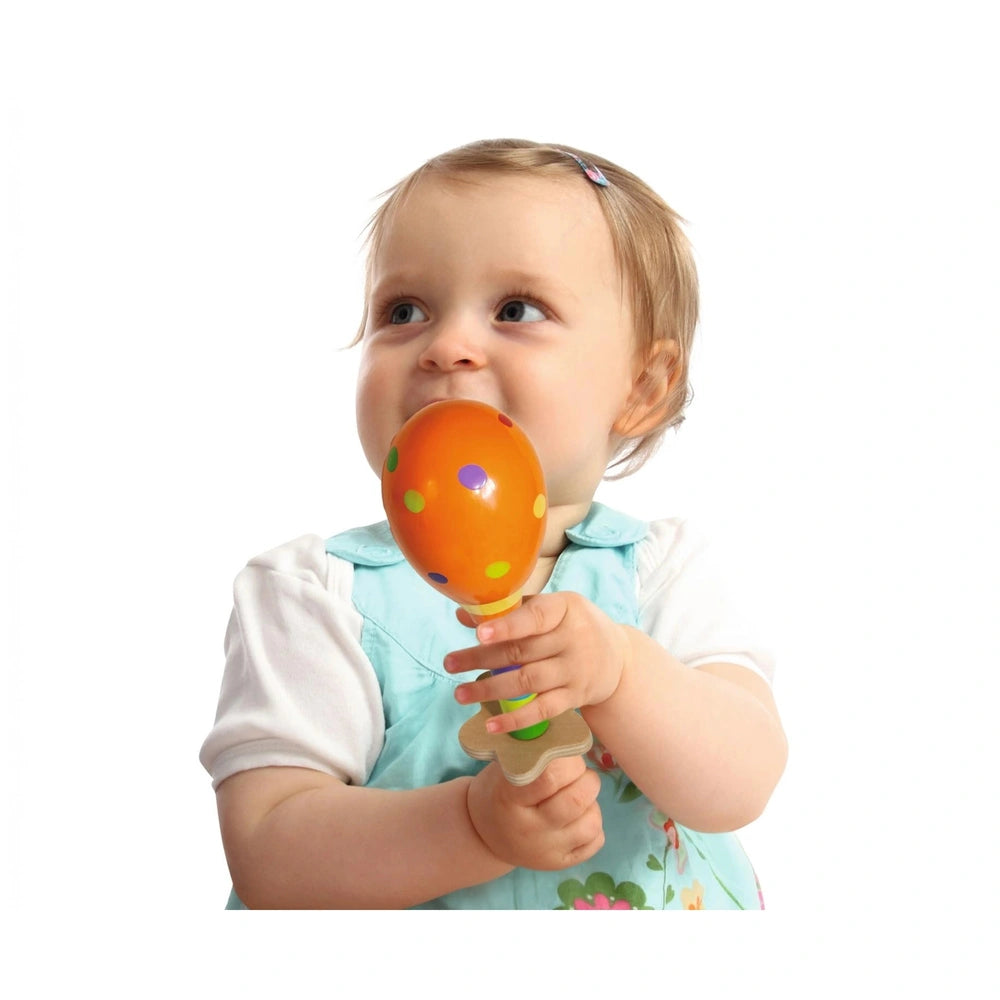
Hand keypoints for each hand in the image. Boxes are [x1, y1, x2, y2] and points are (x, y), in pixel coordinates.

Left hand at [444, 592, 630, 735]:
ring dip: (490, 690)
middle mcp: (573, 639)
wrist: (618, 658)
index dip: (507, 625)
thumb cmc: (574, 625)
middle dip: (481, 659)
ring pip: (527, 682)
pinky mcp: (575, 698)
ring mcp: (574, 671)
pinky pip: (543, 711)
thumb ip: (511, 609)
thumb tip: (464, 615)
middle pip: (521, 651)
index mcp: (565, 609)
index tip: (479, 633)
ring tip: (460, 693)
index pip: (535, 617)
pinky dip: (516, 719)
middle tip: (449, 663)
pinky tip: (491, 724)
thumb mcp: (551, 607)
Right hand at [467, 756, 603, 870]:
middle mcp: (529, 831)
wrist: (483, 834)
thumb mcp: (504, 766)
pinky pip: (596, 840)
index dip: (565, 759)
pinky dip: (593, 822)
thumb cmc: (498, 789)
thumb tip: (566, 725)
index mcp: (509, 800)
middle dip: (585, 776)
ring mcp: (546, 851)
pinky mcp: (559, 864)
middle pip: (576, 799)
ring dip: (591, 800)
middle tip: (576, 769)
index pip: (549, 777)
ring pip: (591, 820)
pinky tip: (578, 814)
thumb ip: (532, 751)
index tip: (564, 750)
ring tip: (577, 791)